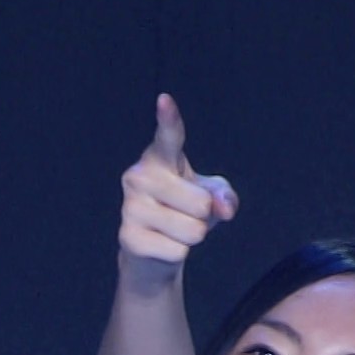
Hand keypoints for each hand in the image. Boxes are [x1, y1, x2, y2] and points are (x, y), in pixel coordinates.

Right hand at [118, 93, 237, 293]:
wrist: (153, 251)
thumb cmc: (184, 212)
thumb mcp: (212, 198)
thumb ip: (226, 196)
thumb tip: (223, 208)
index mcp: (160, 158)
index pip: (169, 137)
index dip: (168, 120)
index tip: (165, 99)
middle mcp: (139, 176)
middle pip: (201, 204)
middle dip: (204, 217)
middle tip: (184, 215)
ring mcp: (130, 207)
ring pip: (193, 231)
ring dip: (193, 238)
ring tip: (173, 231)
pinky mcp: (129, 238)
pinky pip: (179, 252)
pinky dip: (179, 254)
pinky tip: (162, 246)